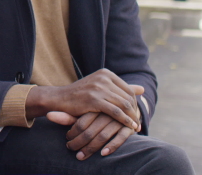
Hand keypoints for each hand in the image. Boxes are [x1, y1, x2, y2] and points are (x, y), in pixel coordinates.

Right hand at [26, 69, 141, 130]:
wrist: (59, 98)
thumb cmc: (80, 95)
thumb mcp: (100, 88)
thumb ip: (120, 88)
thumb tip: (142, 89)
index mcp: (105, 73)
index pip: (128, 89)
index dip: (135, 103)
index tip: (136, 114)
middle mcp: (103, 78)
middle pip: (127, 97)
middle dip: (134, 111)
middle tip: (138, 123)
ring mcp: (98, 88)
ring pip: (123, 105)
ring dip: (132, 118)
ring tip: (136, 127)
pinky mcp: (94, 100)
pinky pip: (116, 112)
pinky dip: (125, 121)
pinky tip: (129, 128)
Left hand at [47, 111, 134, 159]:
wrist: (123, 110)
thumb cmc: (98, 114)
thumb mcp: (83, 114)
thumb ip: (67, 116)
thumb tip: (48, 115)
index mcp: (94, 106)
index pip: (81, 122)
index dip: (73, 133)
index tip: (67, 139)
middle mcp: (106, 112)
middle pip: (90, 131)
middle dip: (79, 143)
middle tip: (71, 149)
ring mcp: (118, 120)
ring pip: (103, 136)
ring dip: (91, 148)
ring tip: (81, 156)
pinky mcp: (128, 127)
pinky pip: (121, 138)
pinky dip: (112, 146)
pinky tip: (103, 154)